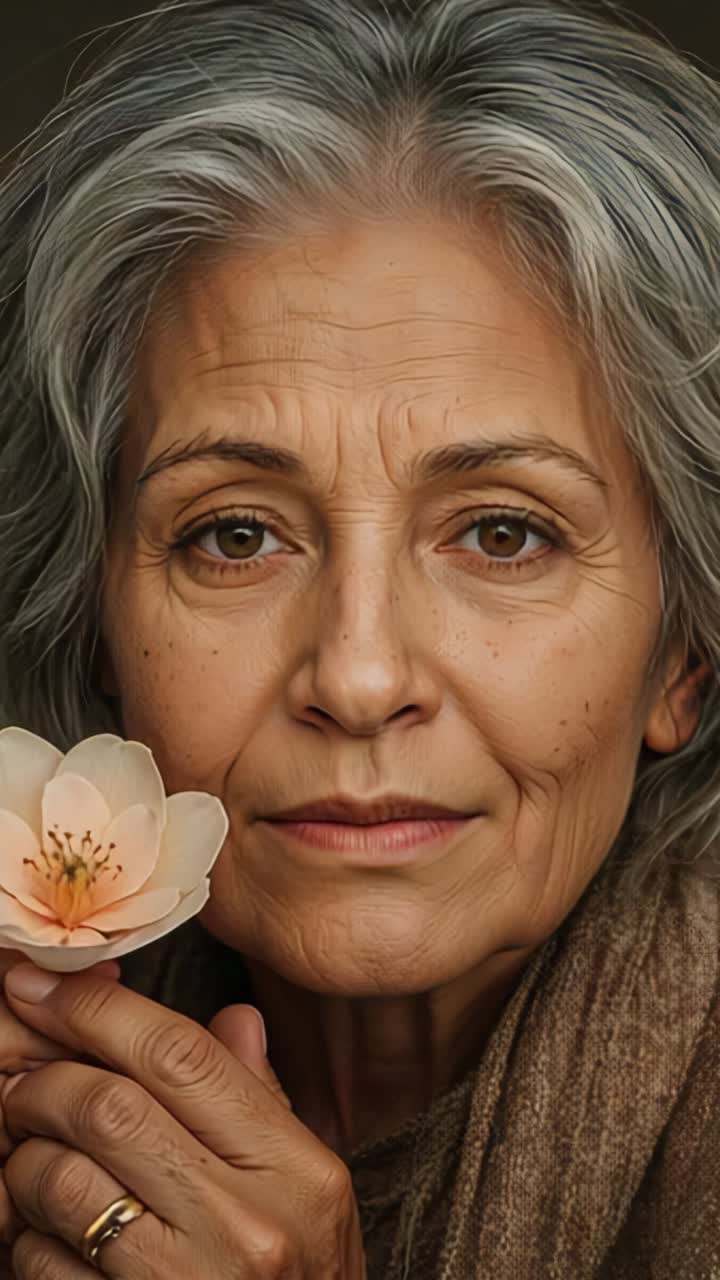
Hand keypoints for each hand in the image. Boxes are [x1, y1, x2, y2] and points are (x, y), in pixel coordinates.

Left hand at [0, 966, 366, 1278]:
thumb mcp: (310, 1193)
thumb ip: (262, 1100)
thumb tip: (230, 1017)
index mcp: (297, 1170)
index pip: (182, 1054)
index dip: (98, 1008)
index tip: (42, 983)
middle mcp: (249, 1225)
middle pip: (109, 1106)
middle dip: (44, 1080)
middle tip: (24, 1081)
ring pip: (62, 1182)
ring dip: (24, 1160)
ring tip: (32, 1159)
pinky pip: (40, 1265)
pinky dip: (21, 1237)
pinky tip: (43, 1234)